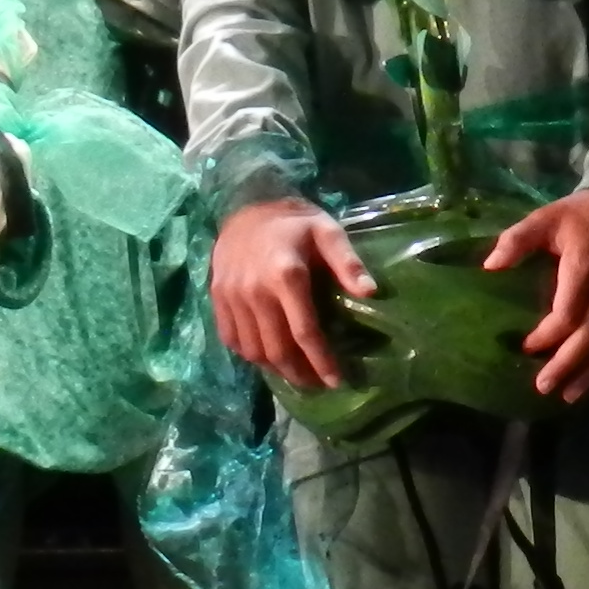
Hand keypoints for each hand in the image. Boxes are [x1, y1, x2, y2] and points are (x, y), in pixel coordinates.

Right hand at [212, 196, 373, 390]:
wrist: (245, 204)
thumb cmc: (294, 222)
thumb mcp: (328, 232)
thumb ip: (348, 263)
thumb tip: (371, 293)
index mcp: (287, 275)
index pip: (305, 332)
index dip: (322, 362)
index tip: (337, 380)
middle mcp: (255, 291)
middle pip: (278, 348)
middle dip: (300, 373)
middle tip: (317, 384)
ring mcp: (232, 296)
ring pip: (253, 350)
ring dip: (275, 369)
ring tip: (294, 373)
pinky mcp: (217, 297)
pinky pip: (231, 338)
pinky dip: (249, 354)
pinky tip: (266, 356)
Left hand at [497, 186, 588, 401]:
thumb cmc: (578, 216)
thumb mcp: (544, 218)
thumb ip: (517, 240)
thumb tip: (489, 266)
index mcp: (586, 266)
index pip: (569, 313)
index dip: (548, 335)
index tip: (526, 346)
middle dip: (568, 364)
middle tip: (544, 387)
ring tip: (570, 395)